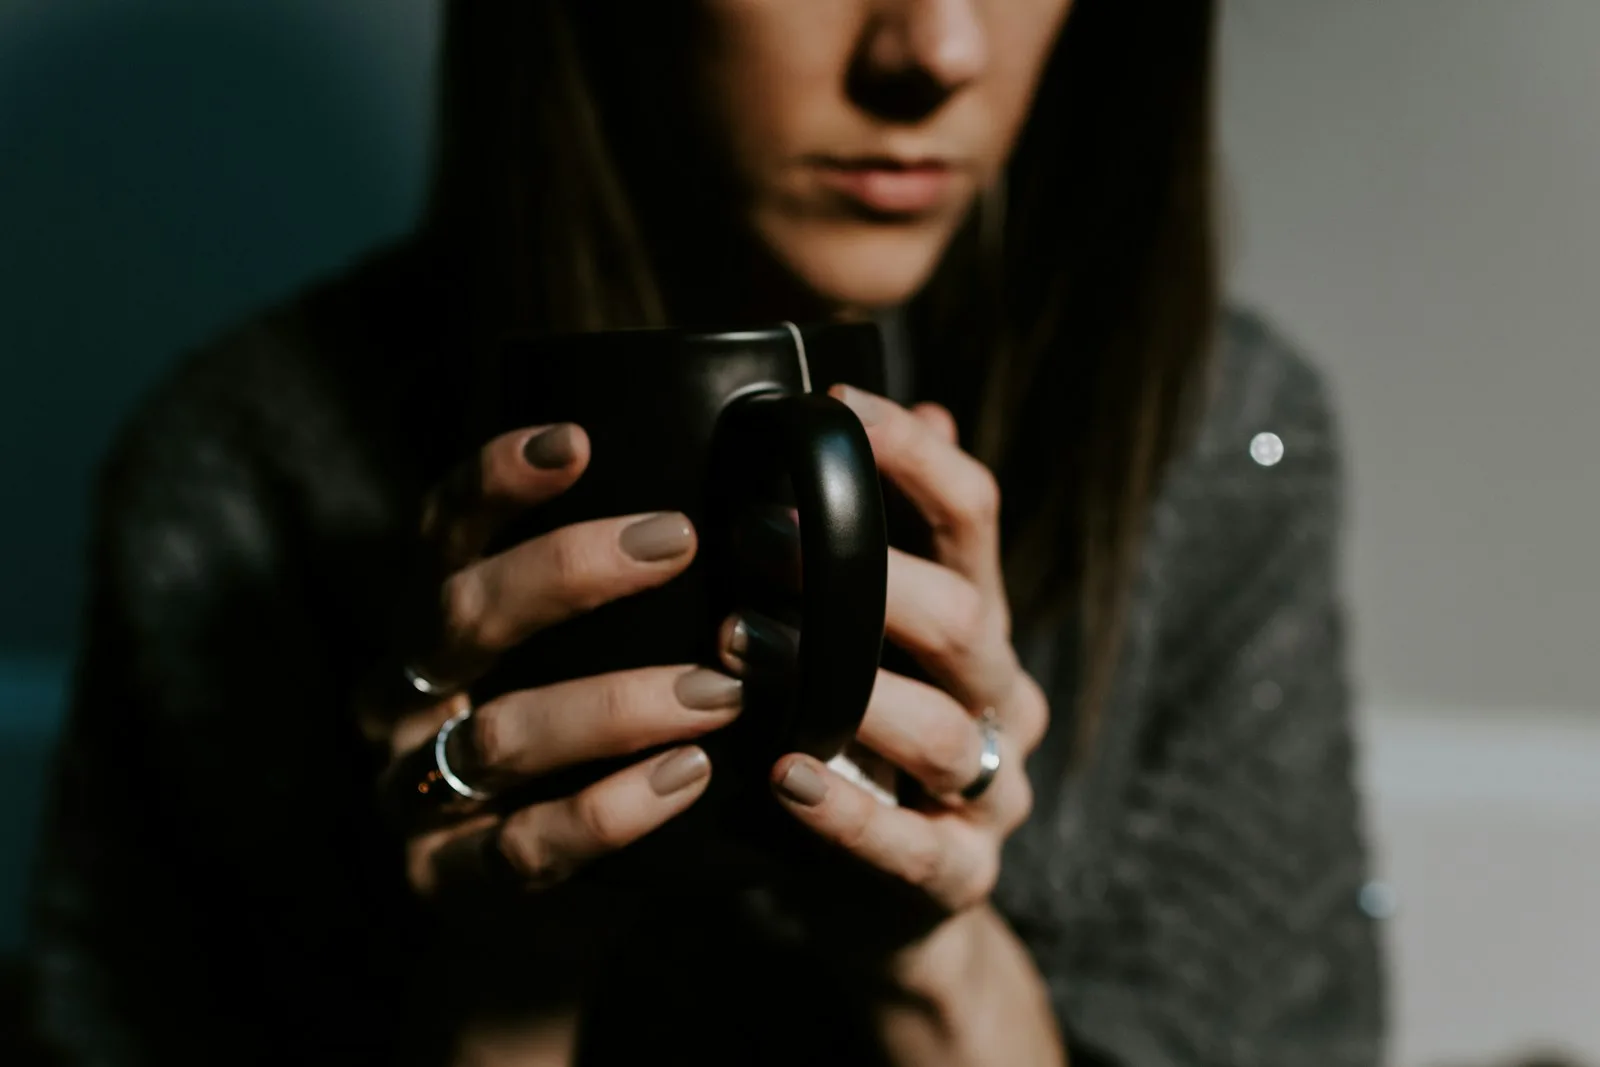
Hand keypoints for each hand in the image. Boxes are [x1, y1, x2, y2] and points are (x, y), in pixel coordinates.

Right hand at [362, 423, 741, 900]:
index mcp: (434, 623)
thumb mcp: (597, 659)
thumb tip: (796, 493)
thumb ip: (657, 592)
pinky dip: (613, 807)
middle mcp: (402, 694)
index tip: (578, 439)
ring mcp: (413, 791)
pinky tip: (688, 775)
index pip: (445, 529)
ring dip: (616, 702)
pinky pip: (528, 841)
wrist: (530, 910)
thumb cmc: (584, 750)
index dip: (497, 478)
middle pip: (462, 611)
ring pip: (500, 732)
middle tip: (680, 541)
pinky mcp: (450, 878)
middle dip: (569, 569)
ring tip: (720, 688)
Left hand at [725, 387, 1058, 1059]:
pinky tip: (786, 778)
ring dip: (845, 690)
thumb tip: (913, 406)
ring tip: (742, 651)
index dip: (915, 454)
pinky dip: (853, 816)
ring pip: (944, 732)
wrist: (898, 903)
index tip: (834, 403)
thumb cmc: (863, 741)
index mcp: (975, 619)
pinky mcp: (959, 872)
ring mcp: (990, 790)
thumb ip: (881, 538)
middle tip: (755, 538)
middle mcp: (997, 693)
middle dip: (867, 575)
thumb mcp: (870, 637)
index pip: (973, 515)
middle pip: (965, 617)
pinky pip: (917, 847)